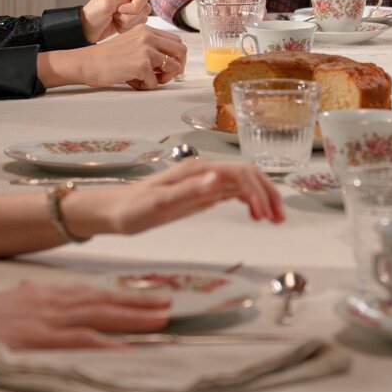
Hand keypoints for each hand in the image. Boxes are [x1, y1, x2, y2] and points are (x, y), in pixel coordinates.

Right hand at [0, 280, 177, 349]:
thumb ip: (22, 302)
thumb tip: (34, 298)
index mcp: (39, 295)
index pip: (88, 293)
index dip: (120, 295)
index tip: (146, 297)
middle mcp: (45, 303)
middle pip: (101, 301)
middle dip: (137, 303)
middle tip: (169, 304)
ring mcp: (41, 321)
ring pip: (97, 317)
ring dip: (131, 318)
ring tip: (161, 320)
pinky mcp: (33, 340)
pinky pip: (76, 342)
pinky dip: (104, 344)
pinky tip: (126, 348)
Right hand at [40, 26, 186, 89]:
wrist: (87, 63)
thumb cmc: (106, 57)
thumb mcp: (131, 43)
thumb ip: (149, 47)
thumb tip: (170, 62)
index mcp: (146, 29)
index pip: (176, 41)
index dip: (176, 56)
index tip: (168, 66)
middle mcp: (148, 36)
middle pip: (181, 51)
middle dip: (177, 67)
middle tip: (164, 76)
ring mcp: (146, 49)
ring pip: (174, 67)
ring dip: (163, 79)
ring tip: (147, 80)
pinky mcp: (142, 64)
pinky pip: (156, 82)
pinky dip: (146, 86)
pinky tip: (133, 83)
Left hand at [72, 160, 286, 234]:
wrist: (113, 211)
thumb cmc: (132, 209)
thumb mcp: (159, 204)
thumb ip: (190, 191)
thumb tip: (220, 180)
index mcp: (199, 171)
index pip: (241, 174)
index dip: (258, 192)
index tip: (265, 216)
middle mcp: (204, 172)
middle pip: (248, 176)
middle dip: (267, 195)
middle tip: (278, 220)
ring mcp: (204, 182)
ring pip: (244, 184)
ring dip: (262, 199)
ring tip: (273, 220)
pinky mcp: (201, 193)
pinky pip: (233, 192)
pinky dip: (249, 201)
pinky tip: (254, 215)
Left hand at [80, 0, 151, 42]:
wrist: (87, 30)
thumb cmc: (92, 15)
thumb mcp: (105, 4)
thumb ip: (124, 2)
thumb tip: (139, 6)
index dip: (135, 5)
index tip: (120, 10)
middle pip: (145, 6)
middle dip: (131, 15)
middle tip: (116, 15)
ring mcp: (131, 6)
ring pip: (144, 16)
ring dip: (129, 21)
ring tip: (115, 19)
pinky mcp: (132, 17)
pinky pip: (140, 23)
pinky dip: (129, 26)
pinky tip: (118, 24)